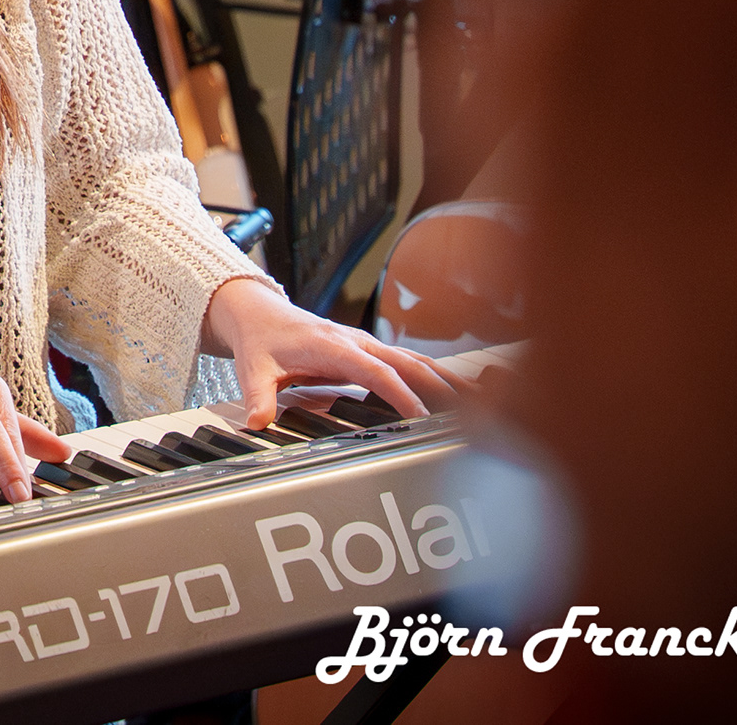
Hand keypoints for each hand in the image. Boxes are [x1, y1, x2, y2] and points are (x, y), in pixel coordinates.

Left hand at [202, 277, 467, 429]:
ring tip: (482, 402)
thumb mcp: (254, 369)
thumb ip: (259, 397)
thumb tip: (258, 422)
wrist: (259, 313)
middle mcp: (355, 342)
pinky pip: (407, 362)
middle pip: (407, 364)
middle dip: (440, 387)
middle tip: (473, 413)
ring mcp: (365, 344)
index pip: (376, 372)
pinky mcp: (368, 350)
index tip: (421, 417)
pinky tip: (459, 391)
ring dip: (446, 379)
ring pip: (414, 360)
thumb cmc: (261, 340)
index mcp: (332, 346)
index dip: (401, 394)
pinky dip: (435, 375)